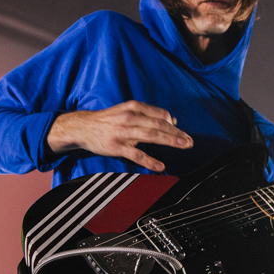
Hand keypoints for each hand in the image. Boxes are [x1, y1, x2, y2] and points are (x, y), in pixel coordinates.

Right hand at [46, 100, 192, 171]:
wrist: (82, 127)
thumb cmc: (109, 120)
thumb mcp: (127, 111)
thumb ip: (148, 115)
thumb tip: (172, 120)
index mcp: (133, 107)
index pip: (159, 114)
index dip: (173, 124)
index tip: (181, 132)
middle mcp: (129, 117)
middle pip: (159, 125)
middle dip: (177, 133)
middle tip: (190, 141)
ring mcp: (122, 132)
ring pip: (151, 136)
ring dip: (170, 141)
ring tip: (183, 146)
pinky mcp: (116, 146)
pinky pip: (136, 154)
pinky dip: (149, 161)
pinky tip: (160, 166)